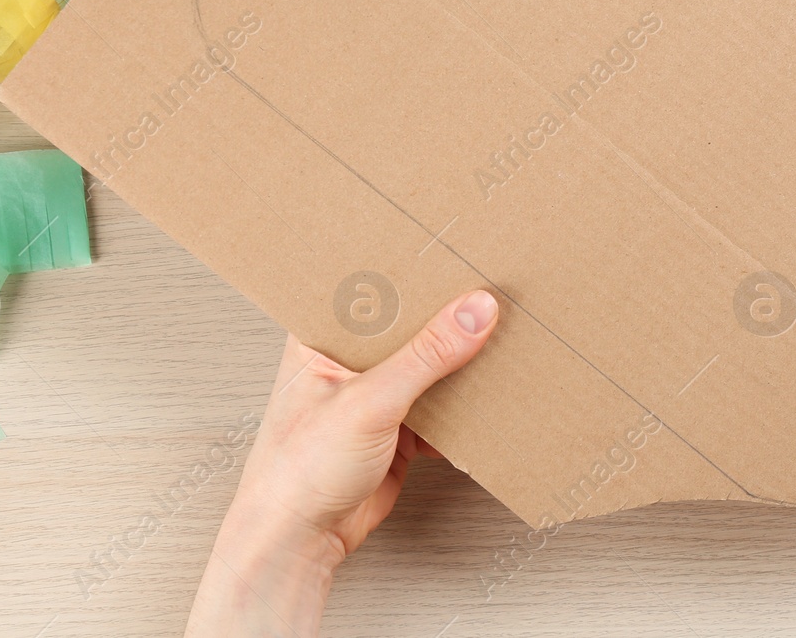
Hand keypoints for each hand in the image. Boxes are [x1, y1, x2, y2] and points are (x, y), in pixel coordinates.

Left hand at [185, 290, 498, 637]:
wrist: (299, 541)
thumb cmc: (296, 470)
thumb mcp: (369, 401)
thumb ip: (426, 355)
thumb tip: (474, 311)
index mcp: (324, 335)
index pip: (378, 287)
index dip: (417, 269)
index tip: (462, 254)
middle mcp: (349, 360)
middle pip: (410, 325)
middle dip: (447, 316)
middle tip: (490, 295)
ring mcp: (375, 395)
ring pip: (428, 366)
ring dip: (460, 362)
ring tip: (498, 339)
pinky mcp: (397, 429)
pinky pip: (440, 407)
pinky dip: (465, 407)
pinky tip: (486, 397)